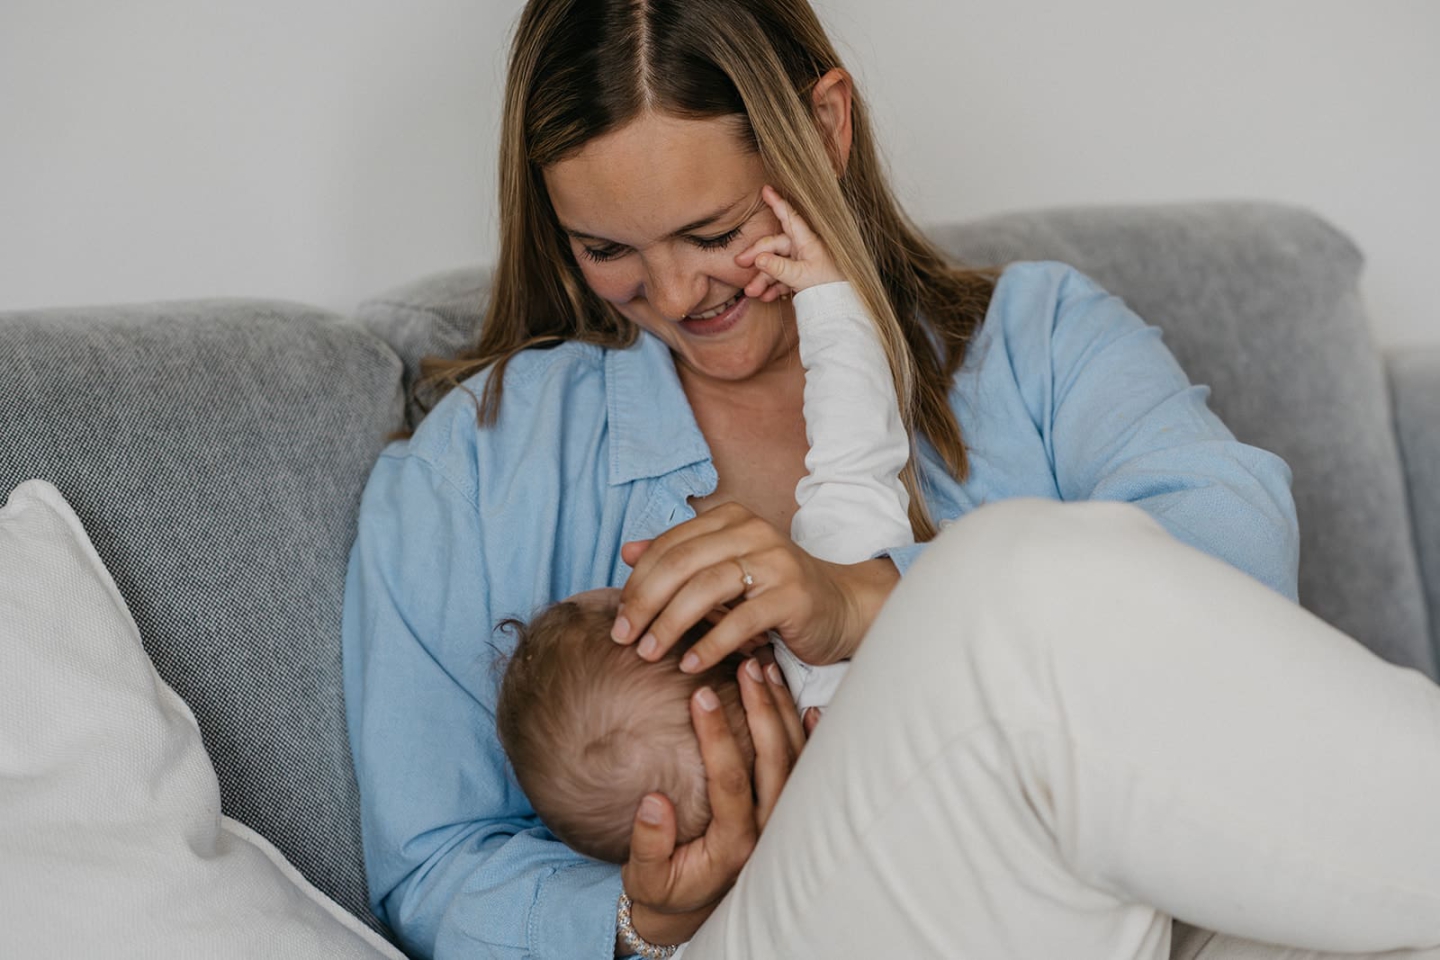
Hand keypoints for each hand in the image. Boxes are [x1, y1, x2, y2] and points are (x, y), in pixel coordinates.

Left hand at [611, 502, 897, 673]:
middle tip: (624, 637)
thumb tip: (627, 552)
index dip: (637, 582)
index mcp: (730, 519)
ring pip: (706, 587)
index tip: (617, 619)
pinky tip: (690, 664)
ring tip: (649, 653)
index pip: (669, 545)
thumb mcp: (722, 571)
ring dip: (670, 624)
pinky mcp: (793, 595)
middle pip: (682, 563)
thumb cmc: (772, 592)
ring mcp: (775, 561)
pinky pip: (741, 620)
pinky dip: (710, 644)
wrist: (839, 607)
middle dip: (645, 602)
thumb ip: (679, 559)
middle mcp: (752, 531)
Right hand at [620, 655, 806, 945]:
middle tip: (744, 667)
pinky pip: (806, 769)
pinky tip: (805, 705)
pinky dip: (808, 736)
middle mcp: (767, 831)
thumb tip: (654, 803)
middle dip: (761, 709)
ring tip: (765, 669)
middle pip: (775, 761)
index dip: (718, 736)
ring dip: (782, 711)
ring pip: (794, 758)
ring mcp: (782, 820)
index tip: (700, 697)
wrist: (692, 909)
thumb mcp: (646, 878)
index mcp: (733, 844)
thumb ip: (649, 844)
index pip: (731, 780)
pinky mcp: (786, 813)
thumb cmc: (666, 888)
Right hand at [735, 185, 843, 301]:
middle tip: (739, 264)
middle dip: (756, 258)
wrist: (840, 305)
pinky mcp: (801, 275)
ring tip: (752, 292)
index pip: (788, 217)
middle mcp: (802, 247)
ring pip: (775, 265)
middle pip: (774, 246)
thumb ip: (778, 268)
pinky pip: (782, 277)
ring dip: (762, 278)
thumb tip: (758, 259)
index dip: (777, 202)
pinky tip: (766, 297)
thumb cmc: (827, 287)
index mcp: (806, 241)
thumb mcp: (800, 277)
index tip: (766, 189)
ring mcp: (801, 261)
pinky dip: (774, 287)